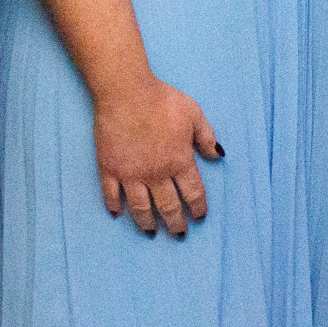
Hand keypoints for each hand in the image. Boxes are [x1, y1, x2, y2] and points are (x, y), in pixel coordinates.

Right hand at [93, 74, 221, 237]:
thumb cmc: (162, 100)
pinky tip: (117, 214)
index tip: (199, 217)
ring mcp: (131, 174)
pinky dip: (114, 206)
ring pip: (140, 208)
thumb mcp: (194, 114)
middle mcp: (156, 174)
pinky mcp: (109, 169)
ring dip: (147, 223)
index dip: (198, 208)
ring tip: (151, 232)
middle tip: (179, 234)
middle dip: (176, 223)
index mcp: (179, 162)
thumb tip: (218, 155)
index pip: (193, 193)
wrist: (126, 92)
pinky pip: (111, 195)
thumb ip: (206, 137)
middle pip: (168, 207)